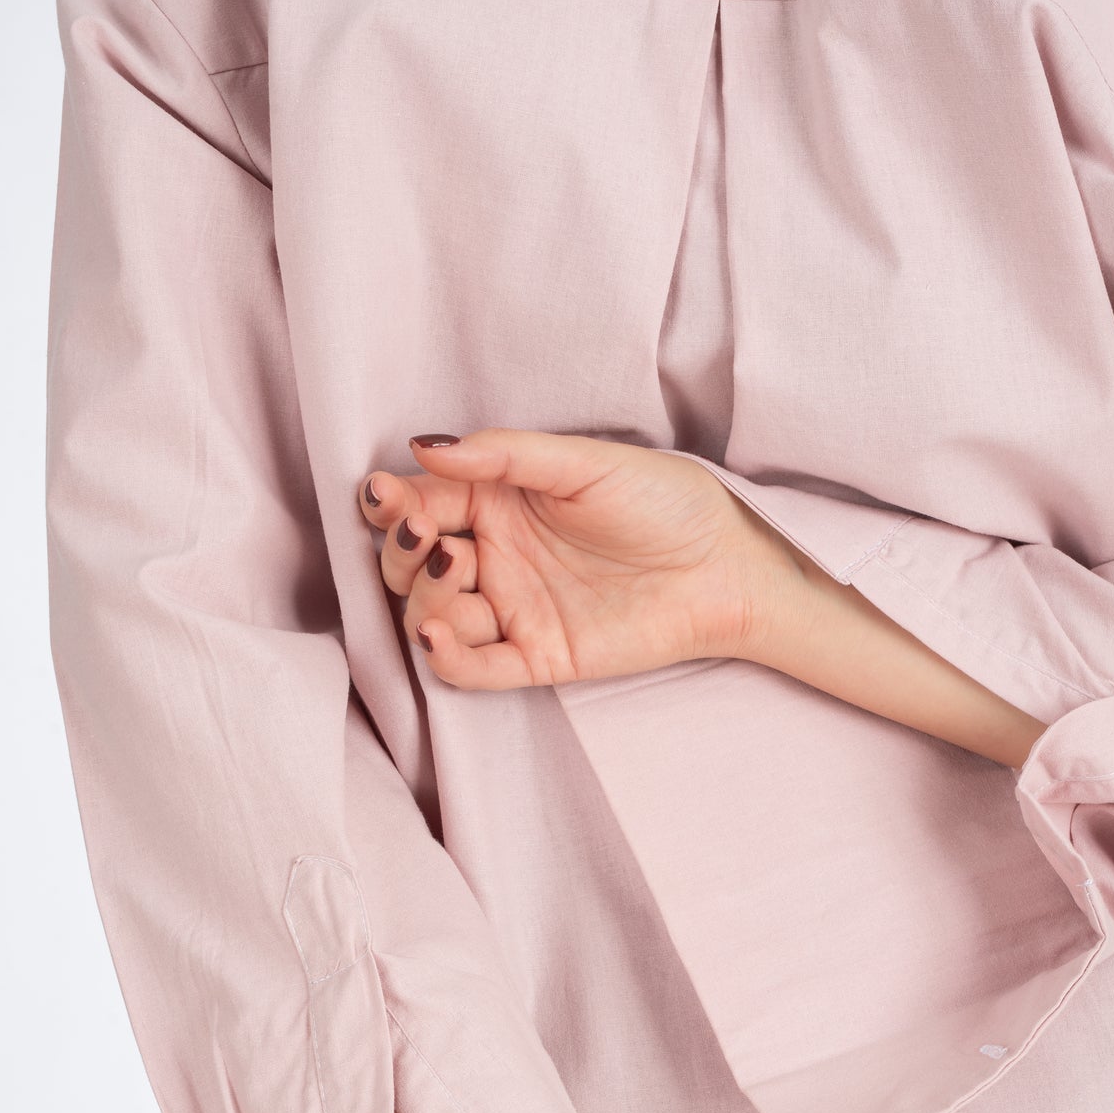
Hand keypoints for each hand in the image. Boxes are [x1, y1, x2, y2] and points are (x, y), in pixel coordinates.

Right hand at [359, 427, 1045, 764]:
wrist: (727, 567)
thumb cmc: (667, 504)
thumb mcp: (585, 463)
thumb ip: (505, 454)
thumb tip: (424, 443)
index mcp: (500, 501)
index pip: (424, 501)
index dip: (395, 502)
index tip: (386, 495)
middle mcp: (497, 556)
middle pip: (413, 562)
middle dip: (401, 550)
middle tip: (425, 534)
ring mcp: (514, 609)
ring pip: (432, 614)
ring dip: (422, 595)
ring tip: (454, 567)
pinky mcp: (537, 656)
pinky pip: (473, 669)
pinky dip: (446, 657)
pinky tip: (440, 633)